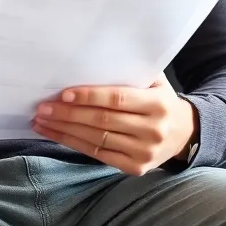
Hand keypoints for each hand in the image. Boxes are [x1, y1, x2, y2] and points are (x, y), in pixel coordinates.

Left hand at [32, 74, 197, 175]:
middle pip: (102, 121)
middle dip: (67, 114)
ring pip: (96, 140)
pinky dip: (72, 143)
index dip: (88, 96)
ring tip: (40, 120)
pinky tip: (54, 134)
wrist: (185, 132)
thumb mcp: (153, 81)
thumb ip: (128, 71)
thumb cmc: (158, 99)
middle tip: (41, 108)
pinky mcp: (135, 167)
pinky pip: (97, 155)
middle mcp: (153, 130)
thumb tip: (87, 57)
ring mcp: (144, 152)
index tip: (62, 94)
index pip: (116, 99)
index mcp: (158, 103)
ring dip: (63, 130)